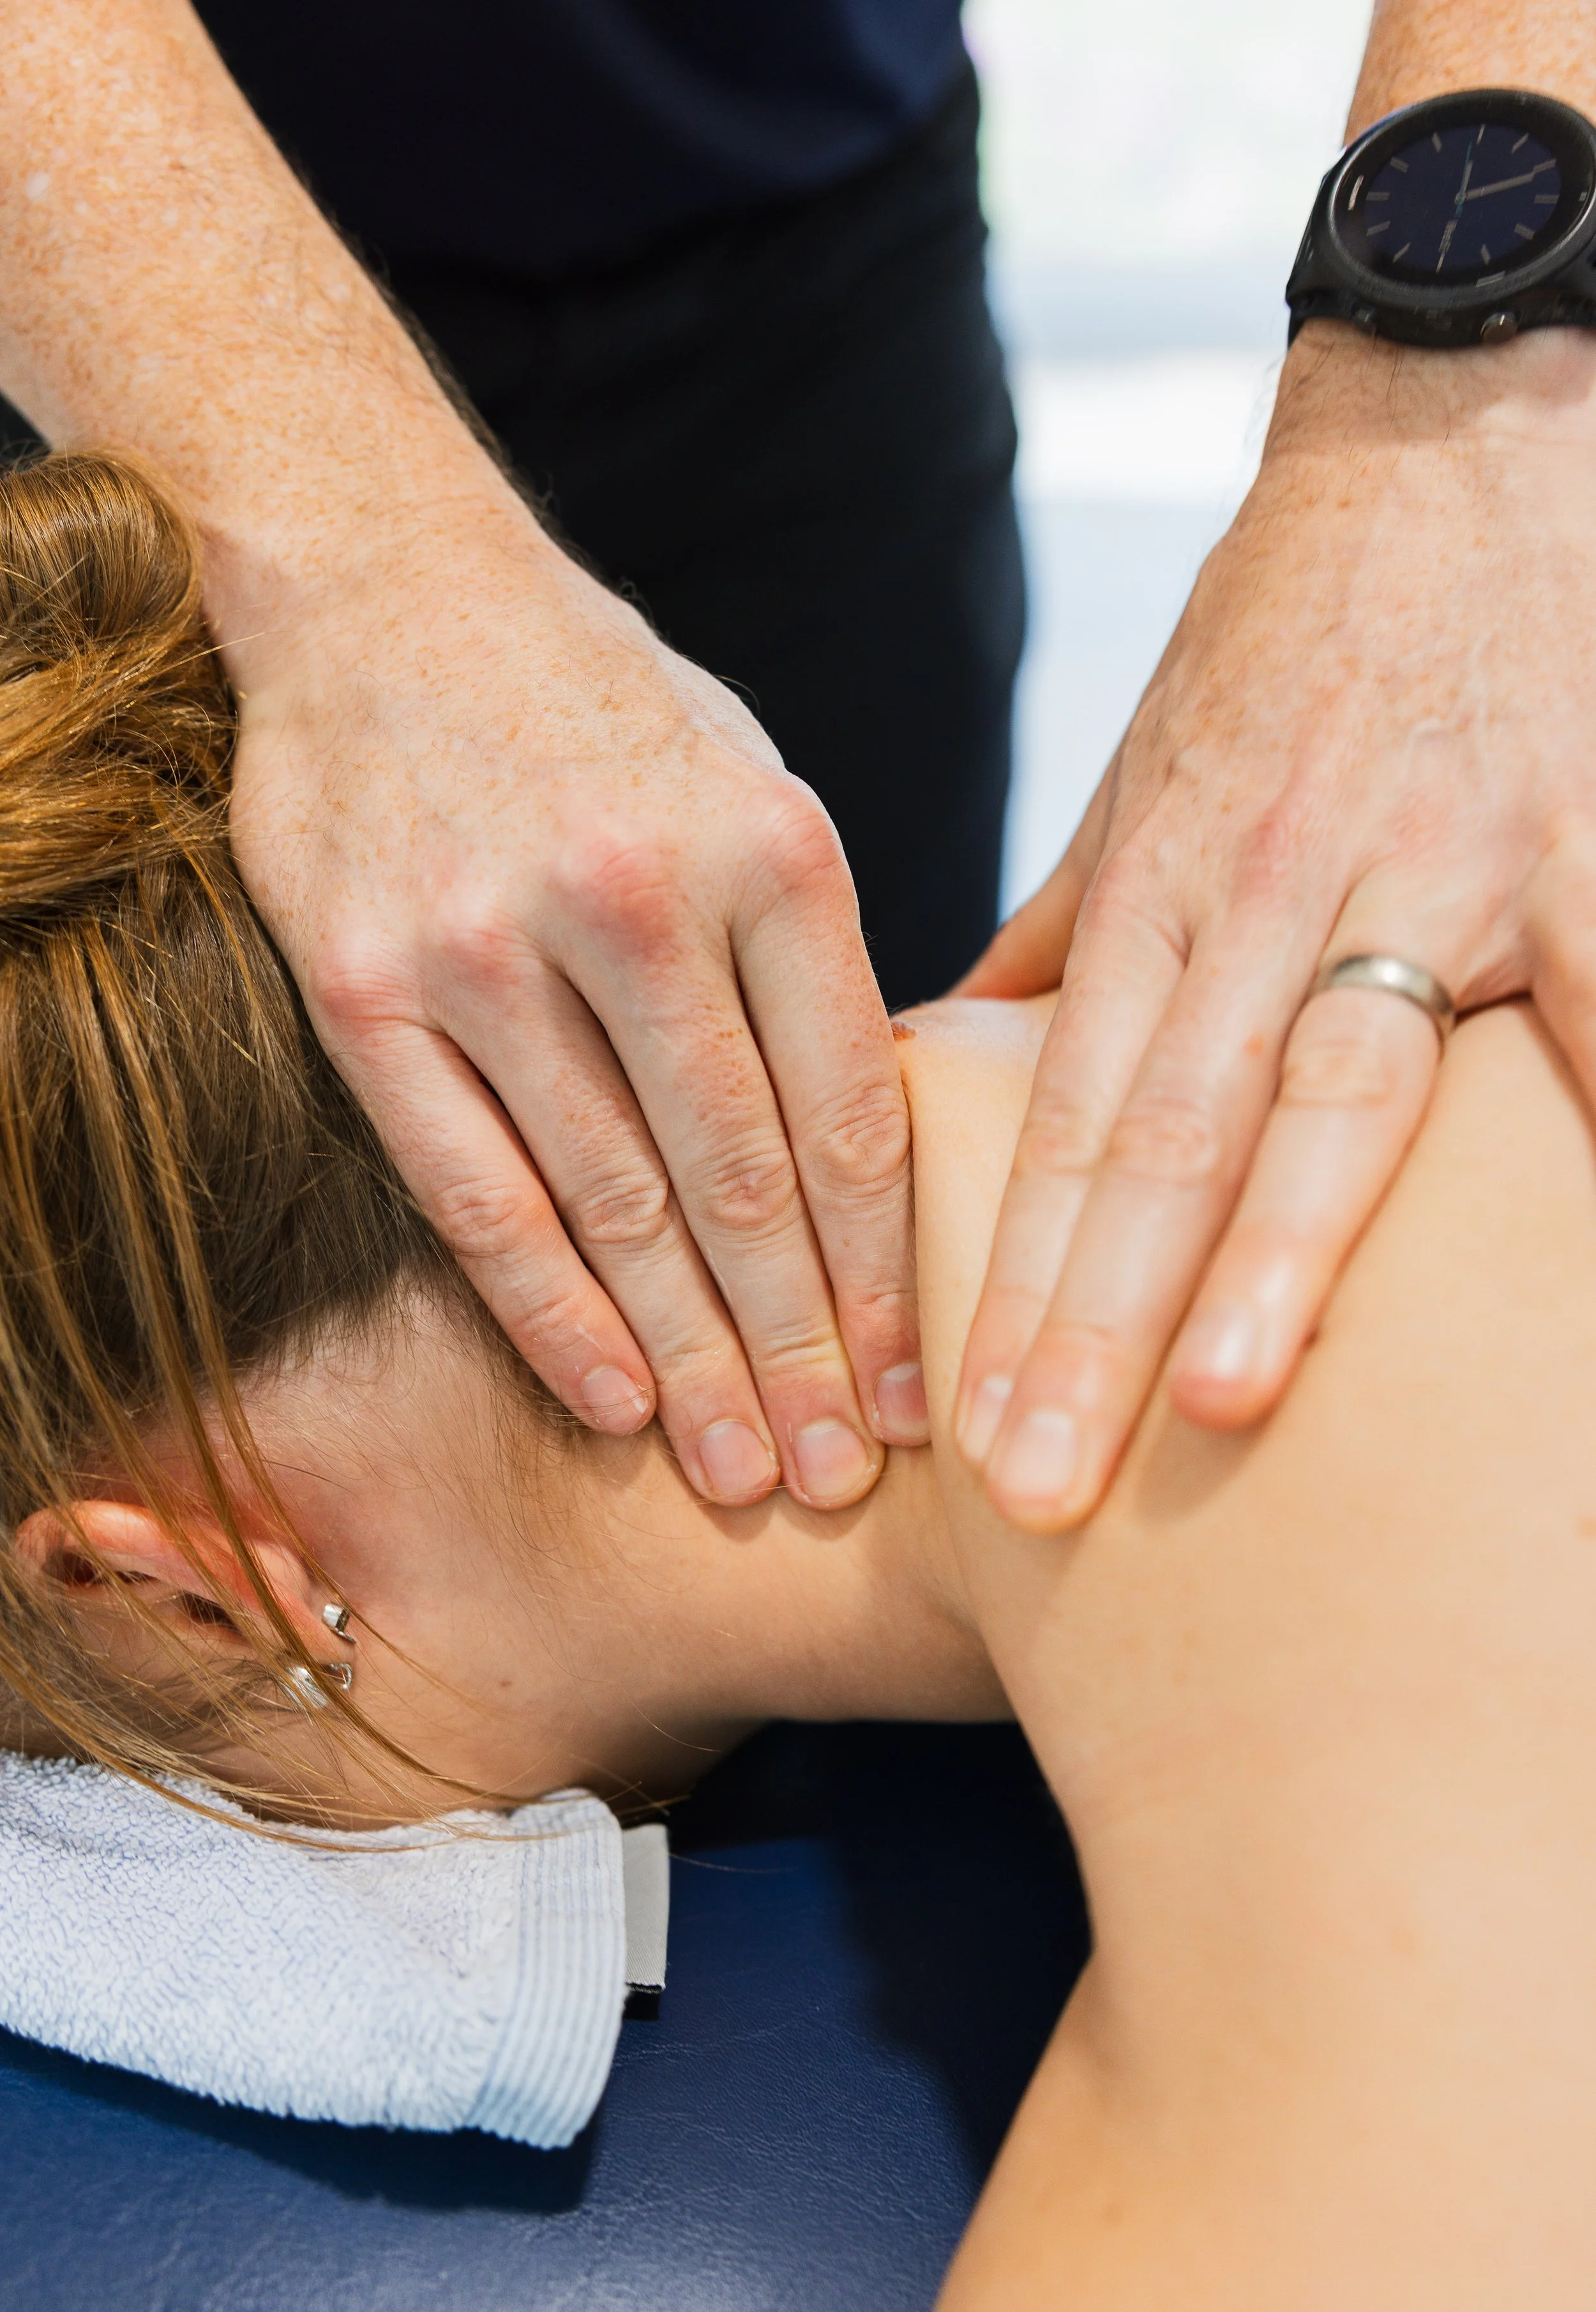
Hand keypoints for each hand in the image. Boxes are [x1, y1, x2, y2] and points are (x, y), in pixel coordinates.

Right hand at [224, 490, 923, 1510]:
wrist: (385, 585)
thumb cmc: (602, 712)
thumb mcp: (752, 786)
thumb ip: (809, 960)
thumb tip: (872, 1149)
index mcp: (770, 850)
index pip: (850, 1115)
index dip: (888, 1280)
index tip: (915, 1396)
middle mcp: (635, 900)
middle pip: (742, 1183)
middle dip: (799, 1351)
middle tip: (840, 1478)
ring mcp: (488, 944)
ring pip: (612, 1206)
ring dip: (685, 1359)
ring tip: (743, 1472)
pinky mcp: (365, 984)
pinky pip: (472, 1187)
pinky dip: (546, 1309)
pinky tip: (609, 1398)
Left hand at [955, 321, 1595, 1530]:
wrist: (1439, 436)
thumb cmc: (1284, 642)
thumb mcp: (1145, 792)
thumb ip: (1065, 939)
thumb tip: (955, 1055)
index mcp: (1167, 891)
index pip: (1072, 1124)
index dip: (1017, 1282)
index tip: (974, 1428)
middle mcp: (1276, 890)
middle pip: (1169, 1137)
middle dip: (1094, 1320)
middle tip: (1032, 1483)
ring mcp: (1435, 870)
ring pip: (1342, 1089)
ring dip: (1278, 1252)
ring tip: (1224, 1401)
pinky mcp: (1582, 838)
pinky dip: (1578, 1118)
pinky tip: (1553, 1283)